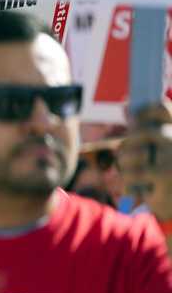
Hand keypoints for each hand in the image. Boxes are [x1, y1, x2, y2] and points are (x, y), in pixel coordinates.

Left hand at [117, 102, 171, 221]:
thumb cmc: (166, 175)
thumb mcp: (158, 150)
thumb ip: (145, 127)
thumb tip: (126, 105)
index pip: (164, 108)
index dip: (146, 109)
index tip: (134, 115)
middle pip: (143, 131)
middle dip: (131, 142)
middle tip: (127, 151)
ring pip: (131, 150)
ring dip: (125, 163)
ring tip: (132, 172)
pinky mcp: (164, 174)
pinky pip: (131, 170)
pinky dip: (128, 179)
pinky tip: (135, 187)